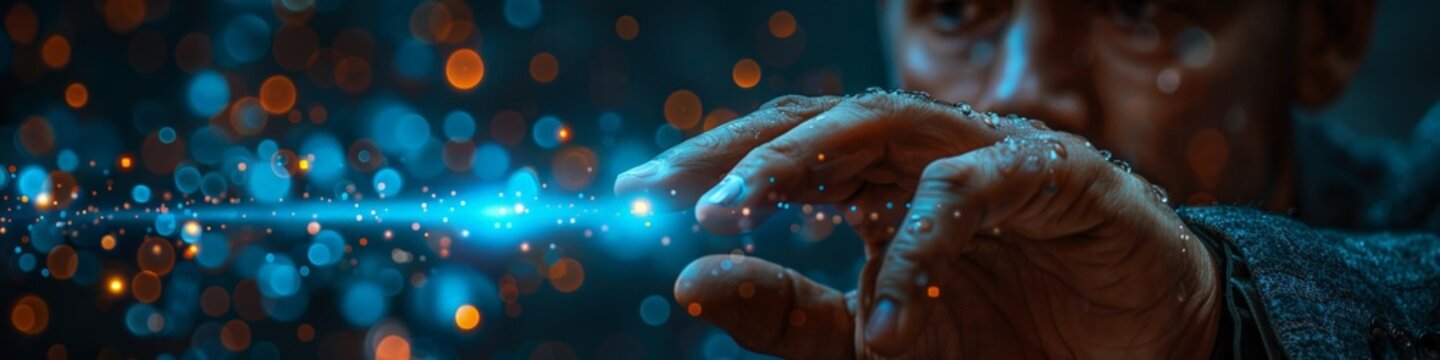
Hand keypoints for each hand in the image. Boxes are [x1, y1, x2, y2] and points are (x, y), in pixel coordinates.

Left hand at [615, 91, 1220, 357]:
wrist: (1138, 357)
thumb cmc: (1007, 339)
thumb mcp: (873, 343)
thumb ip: (789, 313)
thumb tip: (687, 281)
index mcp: (879, 185)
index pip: (781, 153)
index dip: (710, 163)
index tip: (634, 194)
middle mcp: (924, 156)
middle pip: (814, 121)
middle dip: (735, 148)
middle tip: (665, 188)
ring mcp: (988, 155)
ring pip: (880, 126)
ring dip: (800, 160)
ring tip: (734, 205)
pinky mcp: (1057, 176)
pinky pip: (972, 187)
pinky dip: (921, 241)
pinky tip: (890, 305)